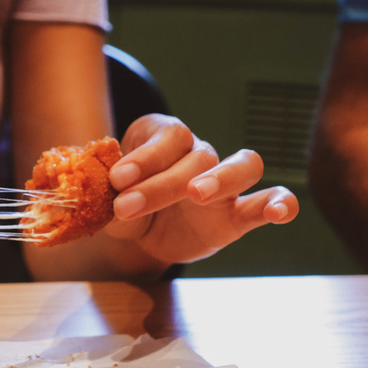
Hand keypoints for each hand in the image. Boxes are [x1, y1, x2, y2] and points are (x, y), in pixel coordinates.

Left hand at [106, 114, 298, 263]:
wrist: (138, 231)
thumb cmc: (121, 199)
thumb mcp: (105, 193)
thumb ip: (102, 190)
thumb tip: (88, 192)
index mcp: (164, 137)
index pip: (166, 136)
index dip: (144, 156)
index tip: (117, 179)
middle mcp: (198, 153)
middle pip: (197, 156)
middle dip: (162, 182)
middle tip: (128, 204)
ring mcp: (223, 182)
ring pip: (243, 165)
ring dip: (222, 179)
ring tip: (197, 195)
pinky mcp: (237, 214)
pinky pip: (267, 200)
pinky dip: (279, 203)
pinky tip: (279, 212)